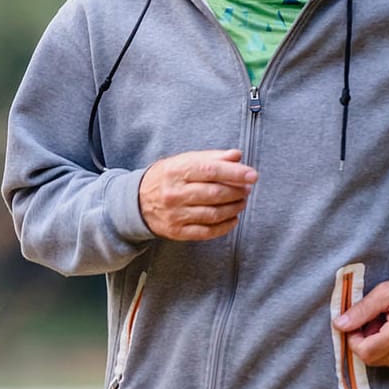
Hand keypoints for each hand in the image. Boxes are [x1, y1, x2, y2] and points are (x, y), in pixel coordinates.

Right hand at [137, 149, 257, 240]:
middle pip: (214, 193)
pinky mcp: (177, 231)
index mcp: (175, 171)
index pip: (210, 170)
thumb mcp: (183, 161)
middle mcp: (174, 193)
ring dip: (234, 208)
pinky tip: (232, 218)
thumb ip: (211, 158)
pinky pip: (207, 231)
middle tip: (246, 189)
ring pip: (213, 213)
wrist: (136, 202)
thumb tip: (236, 156)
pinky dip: (225, 226)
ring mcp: (175, 214)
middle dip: (236, 191)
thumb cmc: (165, 179)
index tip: (252, 175)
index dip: (235, 173)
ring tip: (241, 202)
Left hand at [333, 271, 388, 366]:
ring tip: (386, 323)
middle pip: (373, 359)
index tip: (354, 326)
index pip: (365, 353)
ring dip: (378, 346)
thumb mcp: (386, 292)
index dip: (353, 340)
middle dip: (365, 342)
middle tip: (371, 322)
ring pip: (386, 361)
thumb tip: (340, 324)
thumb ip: (361, 310)